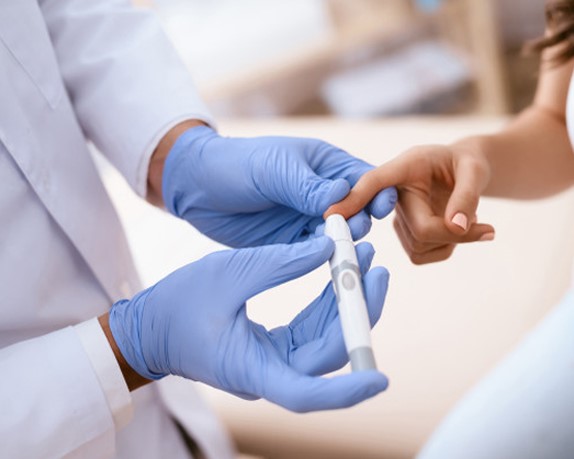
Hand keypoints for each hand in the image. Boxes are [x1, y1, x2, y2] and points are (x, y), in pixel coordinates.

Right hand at [108, 237, 389, 411]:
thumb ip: (280, 263)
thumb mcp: (228, 273)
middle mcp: (269, 371)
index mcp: (251, 369)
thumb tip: (327, 249)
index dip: (346, 391)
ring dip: (346, 303)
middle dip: (358, 313)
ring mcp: (273, 360)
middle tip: (376, 270)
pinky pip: (311, 327)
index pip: (307, 394)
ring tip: (363, 260)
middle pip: (329, 354)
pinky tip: (338, 272)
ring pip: (325, 339)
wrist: (149, 326)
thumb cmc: (177, 305)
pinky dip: (327, 302)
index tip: (380, 379)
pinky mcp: (274, 346)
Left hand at [161, 126, 396, 246]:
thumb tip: (345, 194)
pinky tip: (328, 259)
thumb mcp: (274, 169)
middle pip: (357, 209)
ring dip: (344, 240)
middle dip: (361, 218)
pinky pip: (317, 251)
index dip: (376, 191)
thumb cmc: (237, 164)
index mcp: (325, 165)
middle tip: (354, 227)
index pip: (362, 178)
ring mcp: (308, 218)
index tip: (381, 205)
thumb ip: (308, 186)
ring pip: (340, 234)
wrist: (198, 188)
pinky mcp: (293, 241)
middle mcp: (323, 193)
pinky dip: (325, 256)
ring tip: (341, 244)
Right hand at [327, 144, 495, 263]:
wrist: (464, 171)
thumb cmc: (467, 163)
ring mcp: (398, 219)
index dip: (352, 199)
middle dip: (456, 234)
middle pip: (420, 230)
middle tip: (488, 229)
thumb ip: (467, 194)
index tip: (330, 215)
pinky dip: (448, 248)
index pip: (374, 183)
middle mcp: (393, 195)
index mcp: (404, 168)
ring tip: (473, 219)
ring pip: (422, 247)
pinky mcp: (406, 237)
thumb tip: (457, 226)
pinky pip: (424, 255)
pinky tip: (456, 229)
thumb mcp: (475, 169)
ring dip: (456, 241)